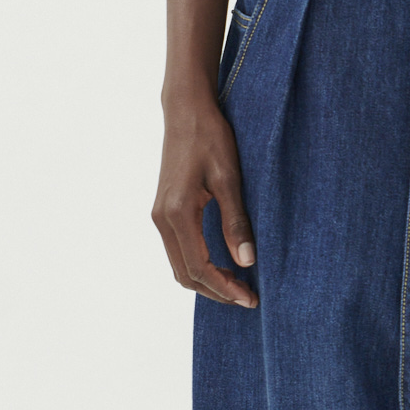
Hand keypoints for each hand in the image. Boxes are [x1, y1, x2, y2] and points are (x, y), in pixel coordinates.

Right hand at [153, 89, 257, 307]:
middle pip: (185, 274)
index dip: (225, 288)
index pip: (198, 268)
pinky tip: (223, 263)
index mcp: (176, 213)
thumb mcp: (229, 178)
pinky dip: (198, 264)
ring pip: (179, 265)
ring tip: (238, 284)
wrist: (187, 111)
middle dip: (216, 291)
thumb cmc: (210, 138)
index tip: (250, 298)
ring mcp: (160, 215)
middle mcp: (162, 218)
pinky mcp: (164, 210)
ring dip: (206, 280)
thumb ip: (236, 222)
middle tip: (247, 297)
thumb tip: (247, 262)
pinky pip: (178, 250)